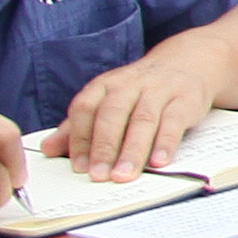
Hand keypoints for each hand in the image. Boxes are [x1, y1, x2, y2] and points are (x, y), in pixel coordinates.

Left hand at [53, 42, 226, 180]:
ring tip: (124, 175)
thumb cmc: (141, 91)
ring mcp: (159, 90)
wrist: (188, 62)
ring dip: (132, 151)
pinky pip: (174, 121)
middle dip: (104, 147)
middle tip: (99, 175)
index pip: (85, 108)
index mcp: (105, 85)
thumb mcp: (108, 101)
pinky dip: (166, 143)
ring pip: (143, 120)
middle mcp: (130, 84)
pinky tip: (159, 162)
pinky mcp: (185, 99)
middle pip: (112, 114)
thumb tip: (48, 149)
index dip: (80, 138)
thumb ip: (79, 126)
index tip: (78, 167)